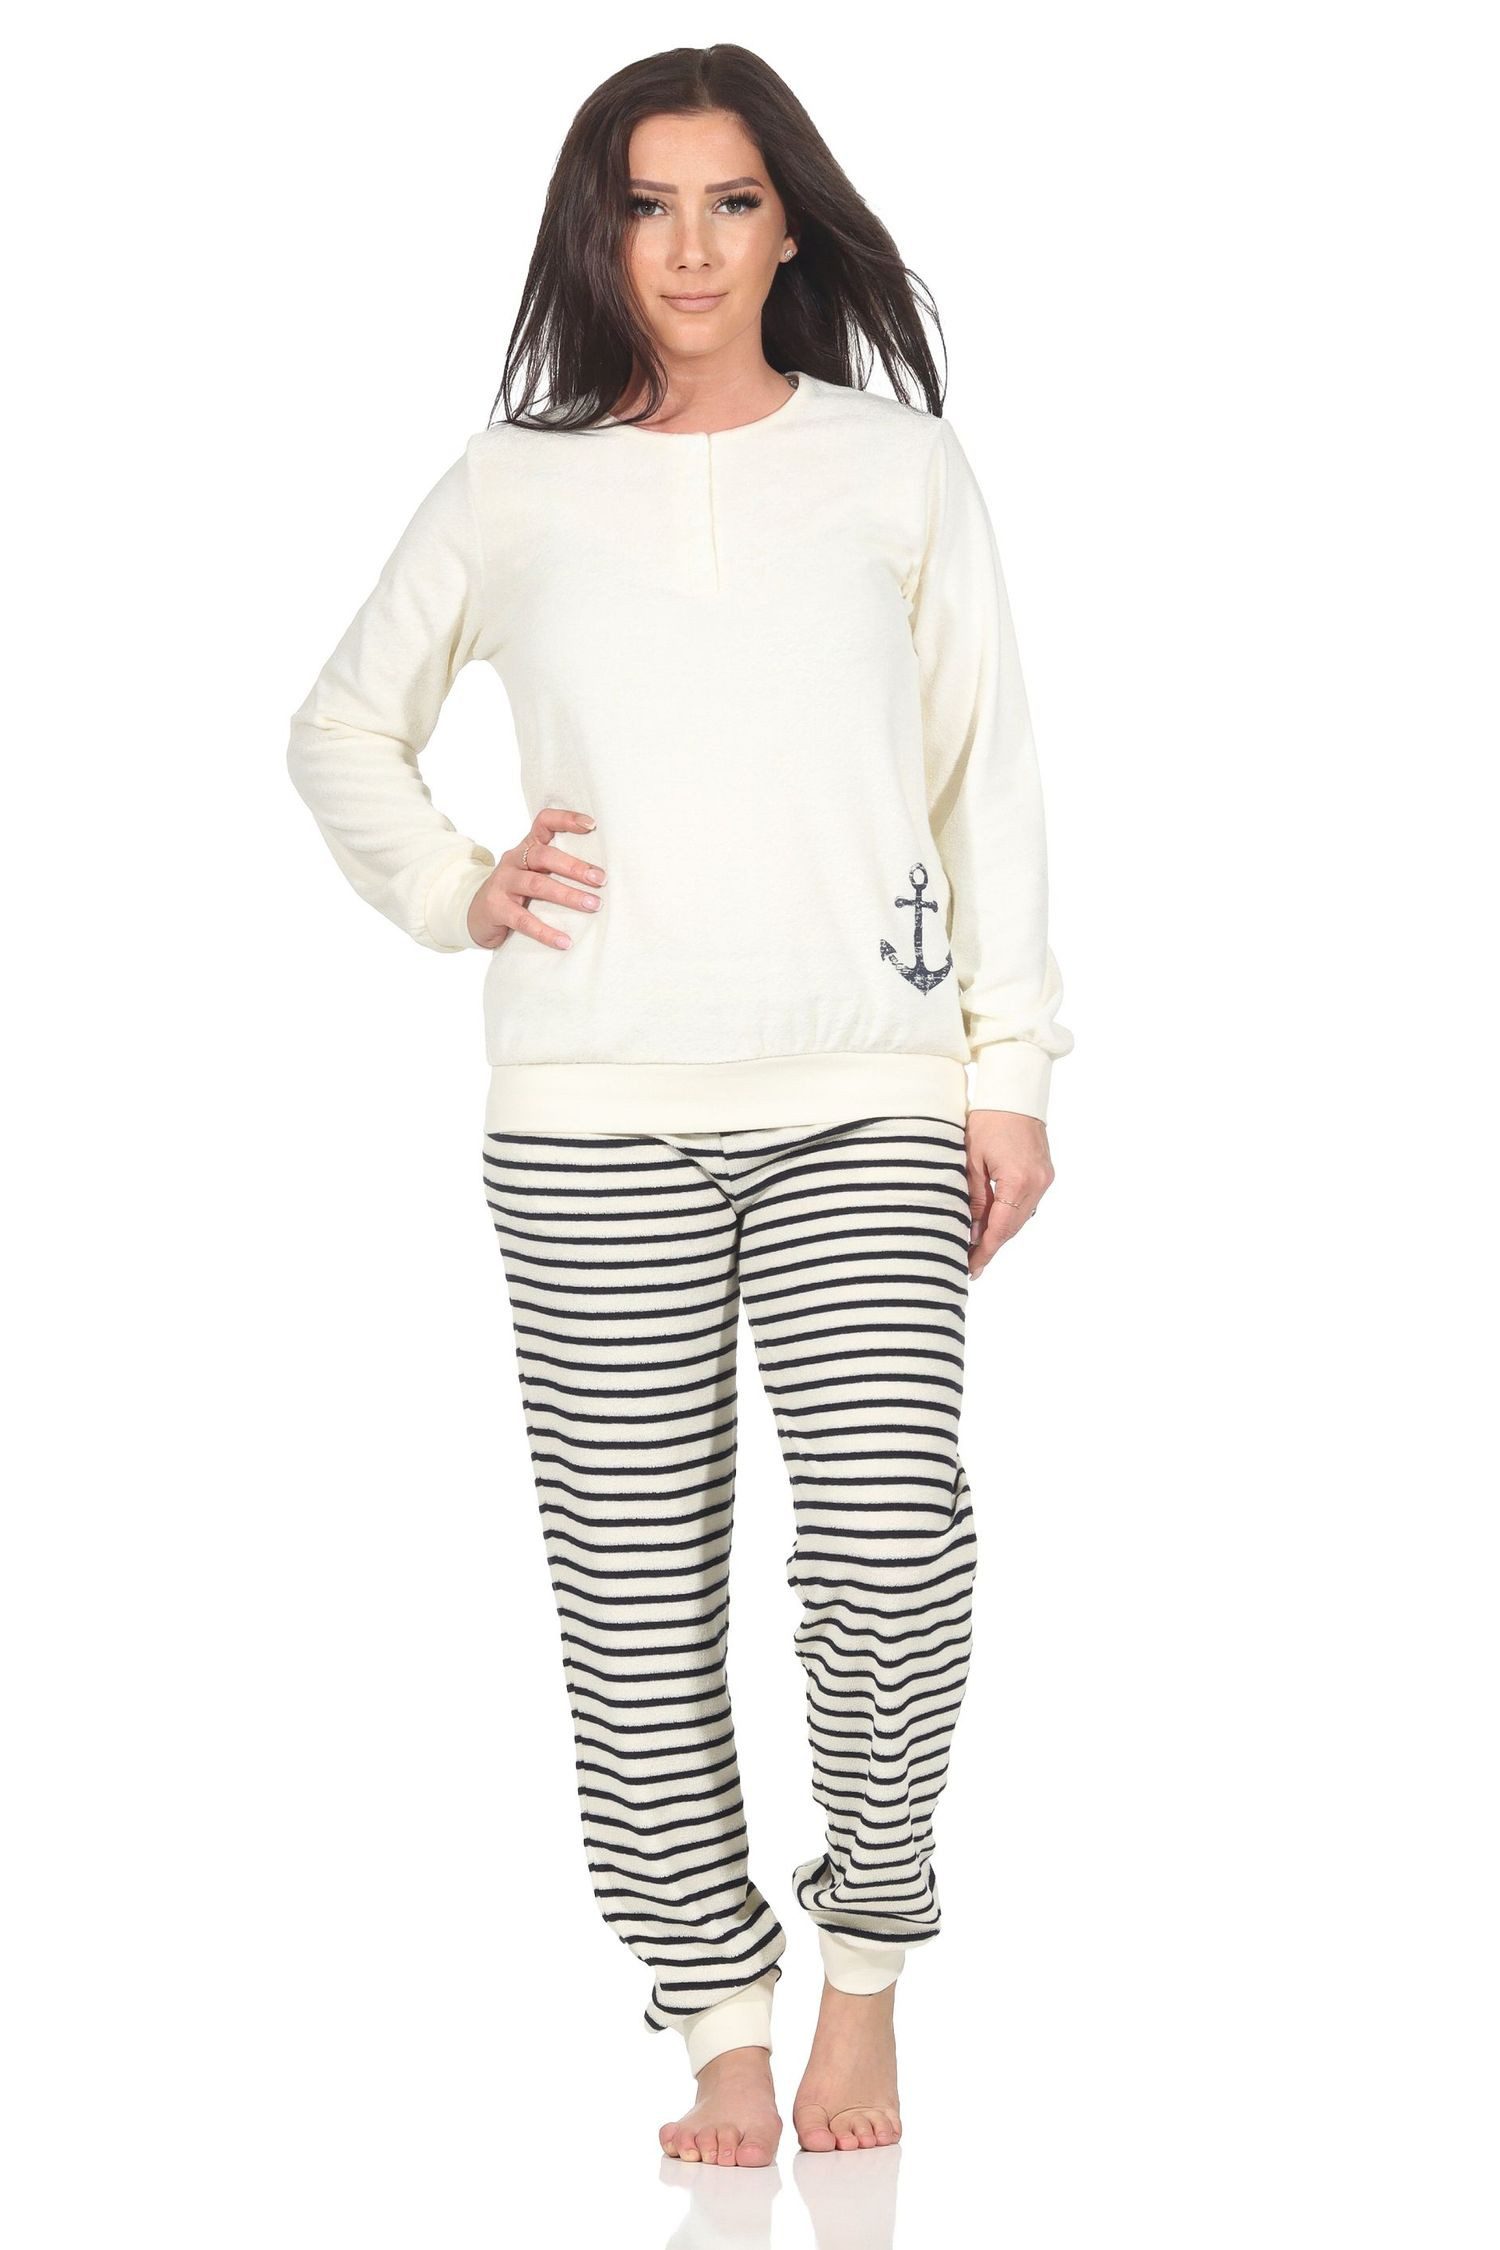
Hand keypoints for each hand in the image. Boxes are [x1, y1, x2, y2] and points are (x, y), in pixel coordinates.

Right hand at [467, 807, 606, 949]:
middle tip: (600, 879)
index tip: (592, 825)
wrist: (475, 915)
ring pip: (537, 884)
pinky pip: (523, 919)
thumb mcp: (533, 873)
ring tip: (592, 905)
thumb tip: (601, 878)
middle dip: (574, 866)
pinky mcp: (496, 908)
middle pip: (544, 855)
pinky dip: (545, 931)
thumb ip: (556, 869)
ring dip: (567, 895)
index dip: (566, 819)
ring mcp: (503, 883)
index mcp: (527, 847)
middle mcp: (514, 860)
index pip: (544, 822)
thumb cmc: (515, 893)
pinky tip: (565, 941)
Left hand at [965, 1110, 1053, 1277]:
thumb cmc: (988, 1120)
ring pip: (1021, 1217)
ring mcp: (1044, 1178)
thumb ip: (976, 1199)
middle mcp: (1037, 1183)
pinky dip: (1010, 1216)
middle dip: (992, 1246)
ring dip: (1001, 1232)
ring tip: (978, 1247)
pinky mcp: (1045, 1173)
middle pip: (1013, 1227)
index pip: (1000, 1228)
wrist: (1015, 1092)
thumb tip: (974, 1232)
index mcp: (1018, 1180)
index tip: (972, 1269)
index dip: (985, 1251)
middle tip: (971, 1264)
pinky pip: (1027, 1204)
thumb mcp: (972, 1160)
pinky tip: (994, 1223)